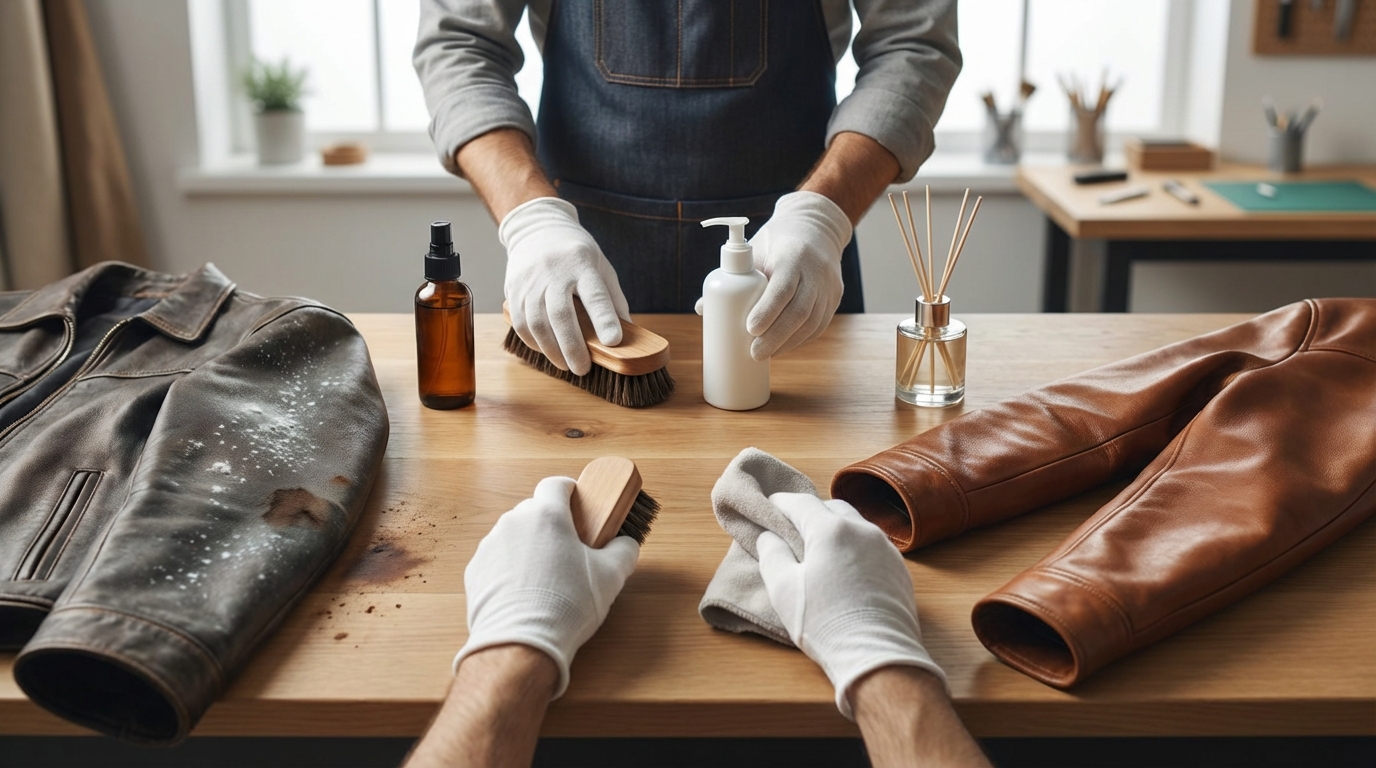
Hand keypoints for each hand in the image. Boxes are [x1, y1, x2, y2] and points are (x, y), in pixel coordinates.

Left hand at [455, 476, 639, 697]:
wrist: (520, 646)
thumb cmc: (567, 606)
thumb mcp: (611, 576)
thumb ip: (624, 550)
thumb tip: (625, 543)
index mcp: (547, 515)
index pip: (557, 484)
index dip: (570, 493)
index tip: (580, 507)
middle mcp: (514, 522)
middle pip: (535, 511)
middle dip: (552, 525)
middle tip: (569, 550)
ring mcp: (490, 546)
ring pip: (515, 536)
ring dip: (530, 548)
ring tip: (546, 580)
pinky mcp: (476, 571)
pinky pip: (498, 561)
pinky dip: (510, 570)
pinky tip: (525, 595)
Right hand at [499, 197, 630, 374]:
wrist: (537, 229)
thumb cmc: (577, 254)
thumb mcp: (602, 267)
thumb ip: (613, 301)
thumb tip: (626, 339)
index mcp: (582, 263)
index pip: (594, 294)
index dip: (604, 319)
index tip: (613, 342)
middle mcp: (553, 271)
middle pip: (560, 314)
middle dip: (572, 346)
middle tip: (583, 369)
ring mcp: (530, 281)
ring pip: (537, 323)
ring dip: (552, 350)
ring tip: (567, 365)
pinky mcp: (513, 290)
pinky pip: (521, 324)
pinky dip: (535, 343)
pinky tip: (548, 351)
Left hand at [746, 191, 851, 360]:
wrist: (817, 228)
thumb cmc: (776, 241)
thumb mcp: (756, 250)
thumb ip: (734, 277)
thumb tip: (702, 308)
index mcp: (793, 255)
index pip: (783, 287)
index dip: (768, 311)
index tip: (750, 329)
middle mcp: (816, 271)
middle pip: (800, 311)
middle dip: (776, 337)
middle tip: (754, 353)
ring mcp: (829, 286)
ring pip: (812, 322)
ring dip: (788, 343)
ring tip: (766, 354)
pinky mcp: (834, 297)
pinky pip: (818, 325)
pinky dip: (799, 340)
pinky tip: (783, 347)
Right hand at [755, 492, 944, 718]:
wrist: (876, 656)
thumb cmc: (824, 622)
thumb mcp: (782, 588)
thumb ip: (772, 554)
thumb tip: (769, 536)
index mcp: (832, 530)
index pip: (802, 503)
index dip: (782, 503)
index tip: (769, 506)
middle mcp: (863, 531)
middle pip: (832, 509)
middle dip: (811, 512)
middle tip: (794, 528)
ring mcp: (886, 549)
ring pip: (856, 525)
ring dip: (836, 529)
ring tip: (820, 548)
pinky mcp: (899, 570)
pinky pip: (873, 546)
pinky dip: (855, 547)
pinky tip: (846, 568)